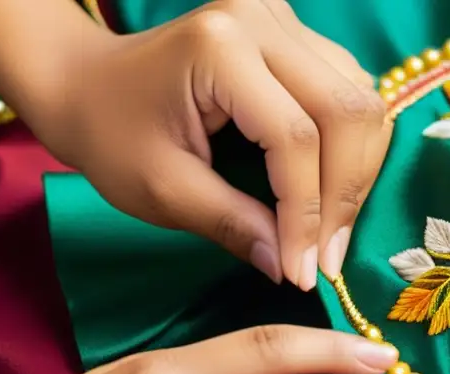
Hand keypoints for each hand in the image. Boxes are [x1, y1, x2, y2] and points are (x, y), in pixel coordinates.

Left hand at [0, 0, 391, 286]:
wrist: (87, 83)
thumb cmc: (111, 134)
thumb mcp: (162, 190)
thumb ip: (232, 226)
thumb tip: (293, 268)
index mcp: (220, 49)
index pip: (295, 137)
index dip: (307, 214)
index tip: (302, 272)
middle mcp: (264, 20)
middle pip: (347, 111)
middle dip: (344, 195)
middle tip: (326, 259)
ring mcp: (285, 23)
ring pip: (361, 102)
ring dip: (355, 174)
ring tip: (328, 231)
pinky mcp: (298, 38)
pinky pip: (351, 96)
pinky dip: (351, 151)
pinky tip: (329, 190)